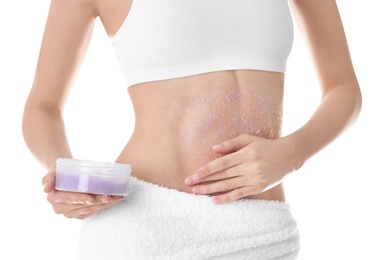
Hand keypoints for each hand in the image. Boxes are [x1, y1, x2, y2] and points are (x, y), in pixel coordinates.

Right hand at [42, 165, 123, 218]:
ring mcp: (70, 213)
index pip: (70, 199)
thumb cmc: (60, 171)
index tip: (92, 198)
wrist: (65, 175)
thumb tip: (46, 188)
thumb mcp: (53, 171)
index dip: (81, 199)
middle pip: (83, 205)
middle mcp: (60, 209)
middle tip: (111, 196)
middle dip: (98, 201)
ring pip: (90, 210)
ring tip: (116, 197)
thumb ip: (48, 178)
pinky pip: (93, 212)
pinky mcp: (80, 215)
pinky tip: (113, 200)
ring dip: (104, 204)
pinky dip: (104, 206)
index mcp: (54, 198)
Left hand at [184, 134, 299, 203]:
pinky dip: (226, 198)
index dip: (207, 169)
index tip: (194, 174)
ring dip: (211, 189)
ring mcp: (254, 179)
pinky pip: (239, 194)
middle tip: (189, 184)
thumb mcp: (249, 139)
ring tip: (196, 192)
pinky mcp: (258, 188)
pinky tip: (214, 200)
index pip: (222, 163)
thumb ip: (230, 143)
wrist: (288, 156)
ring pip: (228, 186)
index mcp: (246, 154)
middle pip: (223, 175)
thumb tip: (213, 149)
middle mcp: (249, 167)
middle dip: (204, 180)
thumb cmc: (265, 145)